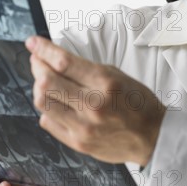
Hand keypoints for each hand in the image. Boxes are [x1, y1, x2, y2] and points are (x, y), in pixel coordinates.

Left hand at [26, 36, 166, 166]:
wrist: (153, 136)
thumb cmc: (137, 102)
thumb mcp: (117, 75)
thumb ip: (86, 69)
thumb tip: (55, 59)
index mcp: (105, 83)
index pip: (64, 62)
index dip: (43, 50)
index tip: (33, 43)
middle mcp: (92, 105)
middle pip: (47, 81)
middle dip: (37, 66)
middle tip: (37, 60)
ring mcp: (83, 127)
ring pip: (43, 102)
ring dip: (39, 87)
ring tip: (44, 80)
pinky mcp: (78, 143)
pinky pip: (48, 122)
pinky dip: (48, 108)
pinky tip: (55, 102)